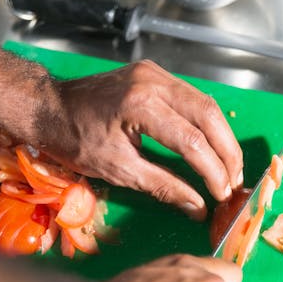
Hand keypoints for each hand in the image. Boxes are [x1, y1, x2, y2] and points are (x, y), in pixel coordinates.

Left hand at [40, 60, 243, 219]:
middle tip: (235, 181)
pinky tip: (211, 145)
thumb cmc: (74, 140)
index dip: (212, 171)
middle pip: (209, 115)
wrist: (47, 108)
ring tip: (229, 167)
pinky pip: (192, 98)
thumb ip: (163, 186)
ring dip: (222, 137)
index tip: (222, 195)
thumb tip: (197, 207)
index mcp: (140, 105)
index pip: (191, 140)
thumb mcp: (118, 170)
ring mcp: (155, 74)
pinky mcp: (154, 75)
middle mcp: (153, 82)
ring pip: (205, 104)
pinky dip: (207, 124)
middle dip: (228, 151)